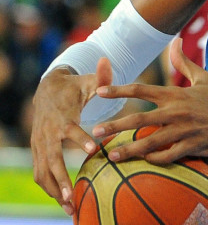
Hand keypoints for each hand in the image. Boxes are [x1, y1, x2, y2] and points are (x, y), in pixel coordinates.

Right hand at [31, 60, 111, 215]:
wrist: (46, 90)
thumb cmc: (74, 88)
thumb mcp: (88, 81)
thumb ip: (101, 76)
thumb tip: (108, 60)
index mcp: (63, 117)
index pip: (71, 130)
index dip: (80, 139)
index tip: (94, 149)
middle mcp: (49, 134)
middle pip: (52, 159)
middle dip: (61, 179)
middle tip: (73, 195)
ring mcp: (41, 144)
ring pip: (43, 171)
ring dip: (55, 190)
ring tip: (70, 208)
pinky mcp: (39, 151)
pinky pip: (40, 174)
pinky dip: (49, 188)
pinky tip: (64, 203)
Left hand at [91, 39, 207, 163]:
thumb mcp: (204, 78)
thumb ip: (184, 62)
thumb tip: (174, 41)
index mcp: (177, 94)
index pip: (142, 90)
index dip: (120, 90)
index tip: (101, 92)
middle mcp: (177, 111)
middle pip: (139, 119)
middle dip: (115, 126)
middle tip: (95, 131)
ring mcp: (184, 130)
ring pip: (150, 142)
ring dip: (129, 150)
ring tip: (112, 156)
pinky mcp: (192, 146)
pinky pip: (168, 155)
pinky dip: (154, 159)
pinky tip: (144, 162)